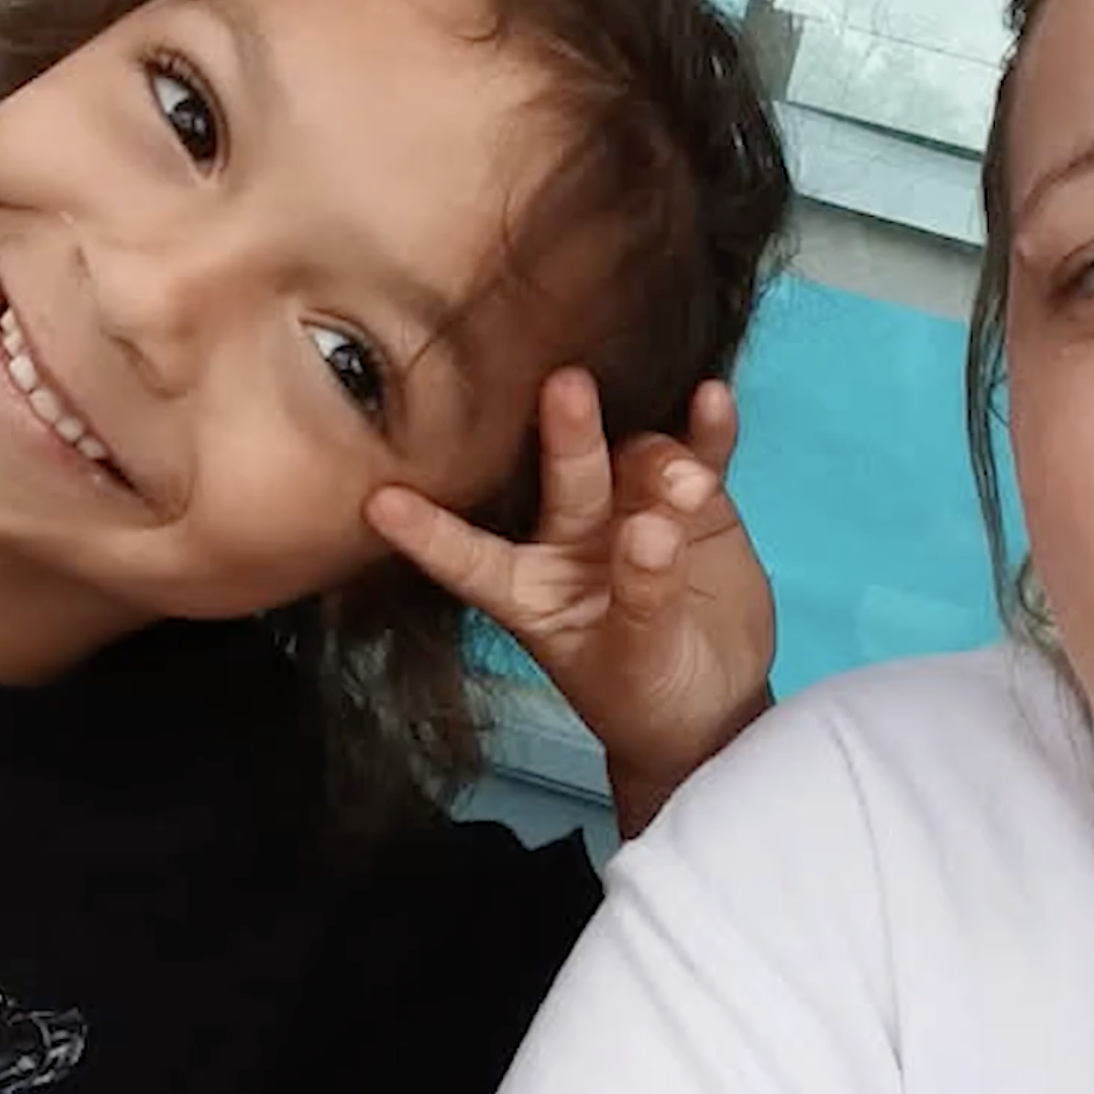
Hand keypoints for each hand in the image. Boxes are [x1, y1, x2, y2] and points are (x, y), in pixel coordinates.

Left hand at [367, 368, 773, 837]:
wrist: (711, 704)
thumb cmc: (646, 694)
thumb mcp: (636, 666)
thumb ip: (641, 601)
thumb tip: (651, 530)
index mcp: (528, 589)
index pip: (470, 558)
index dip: (429, 534)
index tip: (381, 503)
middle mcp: (570, 537)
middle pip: (566, 481)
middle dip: (566, 436)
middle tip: (566, 388)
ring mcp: (633, 508)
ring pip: (638, 463)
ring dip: (660, 458)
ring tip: (689, 481)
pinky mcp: (692, 500)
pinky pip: (699, 456)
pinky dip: (707, 431)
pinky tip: (712, 399)